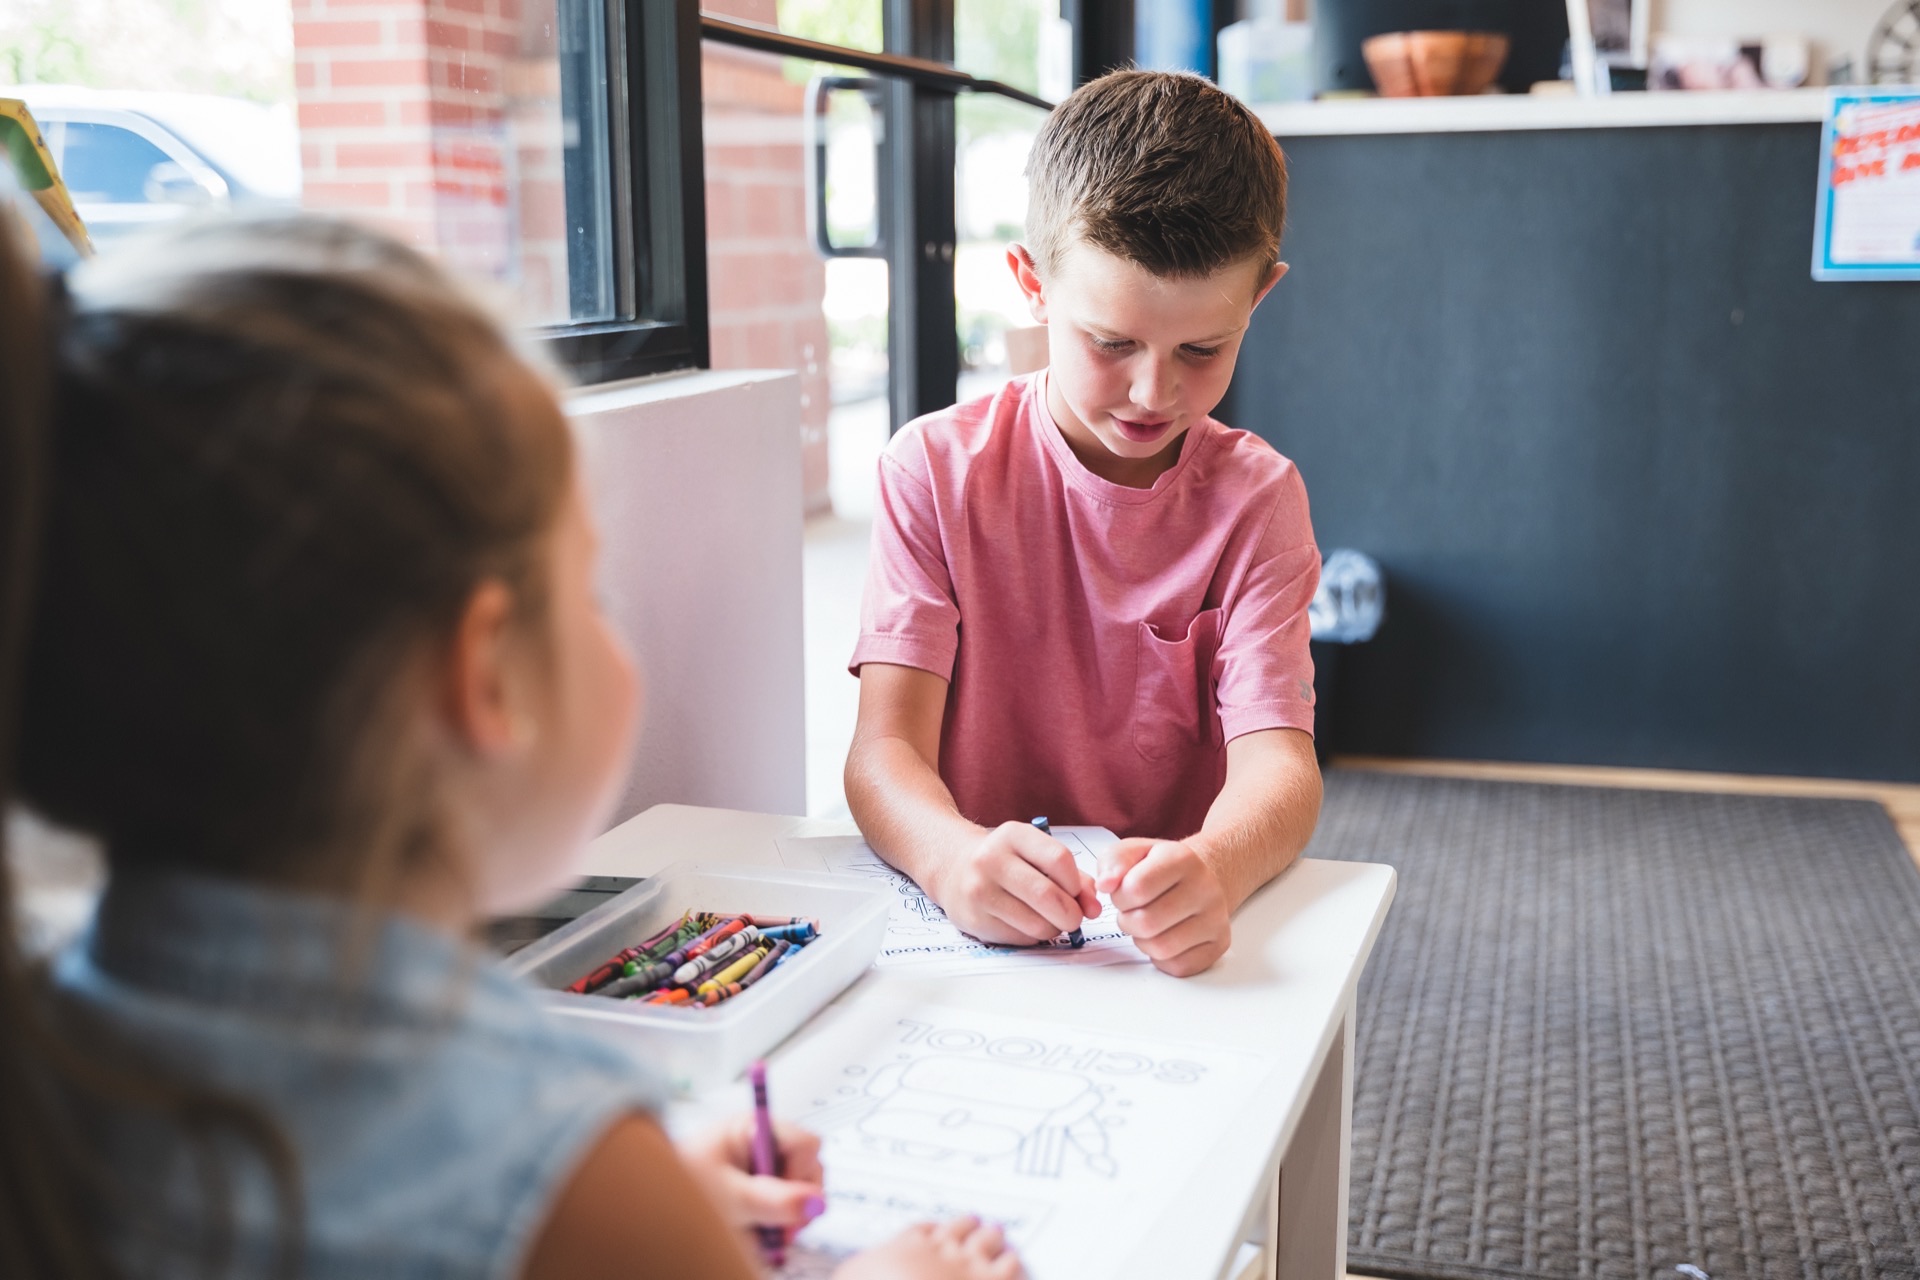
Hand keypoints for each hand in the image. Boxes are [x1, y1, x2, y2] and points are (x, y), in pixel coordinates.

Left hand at [678, 1113, 825, 1247]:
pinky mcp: (760, 1189)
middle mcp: (764, 1143)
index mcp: (754, 1128)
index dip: (802, 1175)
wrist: (652, 1209)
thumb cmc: (682, 1189)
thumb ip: (772, 1201)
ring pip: (800, 1191)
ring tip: (763, 1235)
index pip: (806, 1144)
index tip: (784, 1204)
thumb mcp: (729, 1197)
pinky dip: (776, 1224)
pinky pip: (785, 1205)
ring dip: (787, 1217)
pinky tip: (757, 1234)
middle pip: (808, 1168)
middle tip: (781, 1232)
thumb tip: (817, 1202)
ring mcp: (763, 1167)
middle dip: (798, 1202)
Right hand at [835, 1217, 1024, 1279]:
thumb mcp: (854, 1272)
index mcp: (907, 1250)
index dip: (929, 1232)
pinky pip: (1008, 1266)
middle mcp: (939, 1252)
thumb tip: (863, 1267)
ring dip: (992, 1238)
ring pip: (985, 1240)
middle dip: (966, 1228)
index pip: (921, 1232)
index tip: (933, 1232)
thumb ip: (864, 1266)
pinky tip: (1013, 1260)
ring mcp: (966, 1267)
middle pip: (957, 1229)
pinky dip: (1011, 1261)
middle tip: (974, 1223)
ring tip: (998, 1234)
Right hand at [930, 821, 1099, 945]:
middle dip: (1071, 914)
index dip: (1076, 884)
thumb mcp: (1035, 852)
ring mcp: (979, 891)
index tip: (1076, 893)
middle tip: (1074, 918)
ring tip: (1048, 919)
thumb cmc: (1004, 860)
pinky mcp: (974, 919)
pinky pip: (1019, 938)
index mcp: (1013, 835)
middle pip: (1047, 895)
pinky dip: (1033, 936)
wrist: (952, 866)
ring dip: (1053, 928)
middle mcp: (991, 860)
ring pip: (1036, 923)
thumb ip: (1071, 876)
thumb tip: (1092, 907)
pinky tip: (1026, 923)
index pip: (1059, 860)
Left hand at [1097, 839, 1231, 976]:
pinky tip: (1165, 937)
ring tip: (1147, 925)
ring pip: (1161, 949)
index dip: (1119, 897)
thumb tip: (1105, 884)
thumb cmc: (1162, 868)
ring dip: (1143, 941)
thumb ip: (1113, 862)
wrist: (1199, 878)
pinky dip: (1162, 958)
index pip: (1136, 888)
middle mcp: (1205, 888)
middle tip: (1133, 912)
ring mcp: (1216, 918)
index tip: (1124, 894)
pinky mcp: (1219, 944)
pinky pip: (1179, 966)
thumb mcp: (1134, 852)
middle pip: (1147, 923)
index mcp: (1183, 859)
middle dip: (1128, 921)